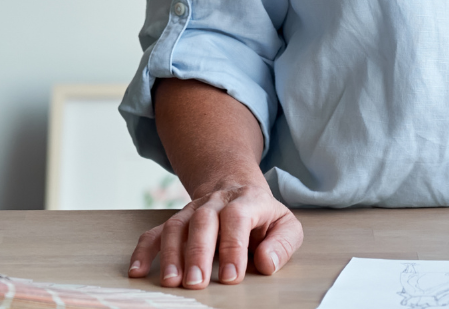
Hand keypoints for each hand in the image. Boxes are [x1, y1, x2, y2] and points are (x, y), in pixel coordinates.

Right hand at [128, 180, 302, 287]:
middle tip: (197, 284)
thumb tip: (267, 262)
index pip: (237, 216)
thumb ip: (283, 243)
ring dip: (172, 254)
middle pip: (204, 220)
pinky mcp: (177, 222)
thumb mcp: (285, 225)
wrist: (239, 190)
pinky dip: (143, 250)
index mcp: (248, 200)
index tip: (231, 276)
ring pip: (177, 225)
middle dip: (199, 252)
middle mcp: (217, 202)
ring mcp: (194, 210)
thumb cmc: (263, 217)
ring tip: (172, 282)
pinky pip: (155, 232)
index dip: (233, 245)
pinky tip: (137, 271)